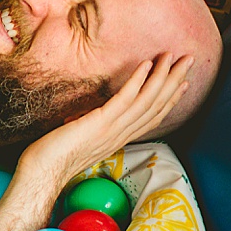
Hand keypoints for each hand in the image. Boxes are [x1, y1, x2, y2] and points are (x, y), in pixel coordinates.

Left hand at [0, 54, 190, 230]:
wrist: (41, 174)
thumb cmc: (53, 158)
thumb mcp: (79, 139)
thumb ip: (88, 129)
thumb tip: (81, 117)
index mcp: (118, 139)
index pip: (152, 117)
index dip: (170, 99)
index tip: (183, 83)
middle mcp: (121, 134)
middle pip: (157, 106)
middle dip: (175, 81)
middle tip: (189, 60)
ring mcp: (112, 129)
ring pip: (147, 101)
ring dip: (162, 76)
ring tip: (173, 57)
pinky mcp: (99, 123)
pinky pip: (124, 100)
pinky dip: (137, 81)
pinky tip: (146, 64)